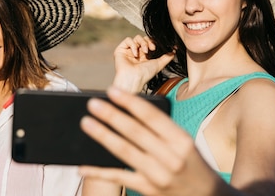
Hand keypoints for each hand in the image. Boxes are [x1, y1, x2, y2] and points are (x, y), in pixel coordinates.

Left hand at [79, 87, 226, 195]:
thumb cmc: (192, 165)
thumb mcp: (184, 144)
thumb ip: (161, 130)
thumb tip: (125, 113)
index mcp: (182, 140)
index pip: (152, 117)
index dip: (130, 102)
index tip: (112, 90)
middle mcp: (171, 157)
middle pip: (135, 132)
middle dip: (111, 116)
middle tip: (92, 103)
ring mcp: (159, 175)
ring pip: (125, 152)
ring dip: (103, 136)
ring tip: (86, 123)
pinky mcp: (149, 190)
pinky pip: (119, 177)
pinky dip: (99, 171)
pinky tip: (82, 165)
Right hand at [112, 35, 173, 92]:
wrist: (134, 79)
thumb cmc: (145, 74)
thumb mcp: (159, 64)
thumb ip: (167, 57)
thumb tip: (175, 49)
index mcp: (144, 56)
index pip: (150, 42)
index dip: (154, 42)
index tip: (157, 46)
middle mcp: (136, 52)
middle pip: (144, 38)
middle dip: (149, 42)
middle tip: (152, 49)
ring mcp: (128, 51)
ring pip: (136, 38)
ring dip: (142, 43)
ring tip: (144, 52)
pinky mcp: (120, 50)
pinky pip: (128, 40)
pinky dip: (133, 45)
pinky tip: (135, 54)